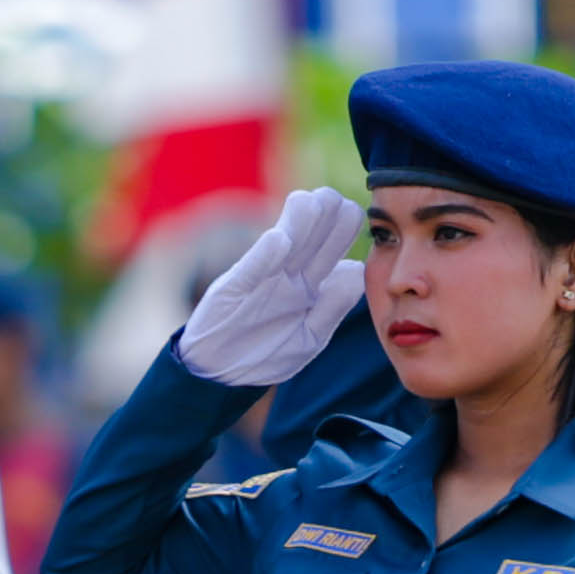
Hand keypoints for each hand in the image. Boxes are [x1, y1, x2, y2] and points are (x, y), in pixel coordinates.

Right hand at [176, 186, 367, 387]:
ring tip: (310, 202)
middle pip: (313, 235)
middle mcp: (287, 274)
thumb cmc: (265, 354)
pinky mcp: (233, 289)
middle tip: (331, 199)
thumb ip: (333, 308)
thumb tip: (355, 269)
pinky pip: (252, 269)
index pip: (333, 244)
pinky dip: (265, 256)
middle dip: (326, 212)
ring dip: (299, 223)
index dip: (344, 224)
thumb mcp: (307, 339)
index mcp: (309, 283)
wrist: (219, 374)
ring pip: (285, 243)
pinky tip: (279, 240)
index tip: (352, 213)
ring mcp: (260, 279)